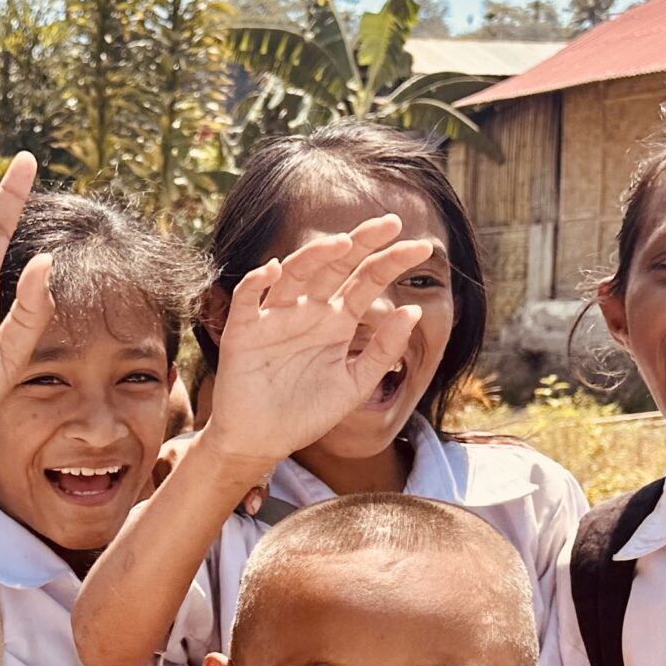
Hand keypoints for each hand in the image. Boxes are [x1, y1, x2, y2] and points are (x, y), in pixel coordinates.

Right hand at [200, 218, 436, 474]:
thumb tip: (414, 311)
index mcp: (336, 321)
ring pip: (295, 273)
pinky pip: (248, 297)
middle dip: (362, 242)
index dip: (392, 262)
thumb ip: (383, 350)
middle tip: (390, 223)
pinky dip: (258, 282)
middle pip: (336, 265)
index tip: (422, 248)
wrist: (261, 442)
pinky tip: (275, 270)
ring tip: (342, 243)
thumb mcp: (355, 385)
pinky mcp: (243, 331)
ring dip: (316, 255)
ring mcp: (275, 317)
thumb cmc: (306, 414)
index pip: (367, 281)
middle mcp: (308, 311)